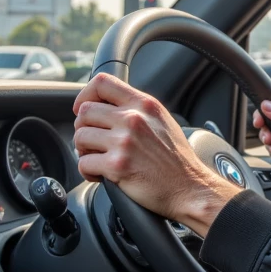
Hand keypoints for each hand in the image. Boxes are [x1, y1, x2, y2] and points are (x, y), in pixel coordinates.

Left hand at [72, 73, 235, 235]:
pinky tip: (100, 175)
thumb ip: (137, 110)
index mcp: (144, 104)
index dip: (85, 95)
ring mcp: (124, 142)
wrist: (190, 188)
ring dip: (83, 151)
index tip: (83, 109)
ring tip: (97, 159)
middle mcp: (133, 119)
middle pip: (85, 111)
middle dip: (82, 128)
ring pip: (80, 136)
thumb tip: (107, 106)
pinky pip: (84, 163)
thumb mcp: (162, 121)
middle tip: (92, 142)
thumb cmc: (177, 160)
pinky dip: (87, 171)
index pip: (103, 83)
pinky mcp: (117, 165)